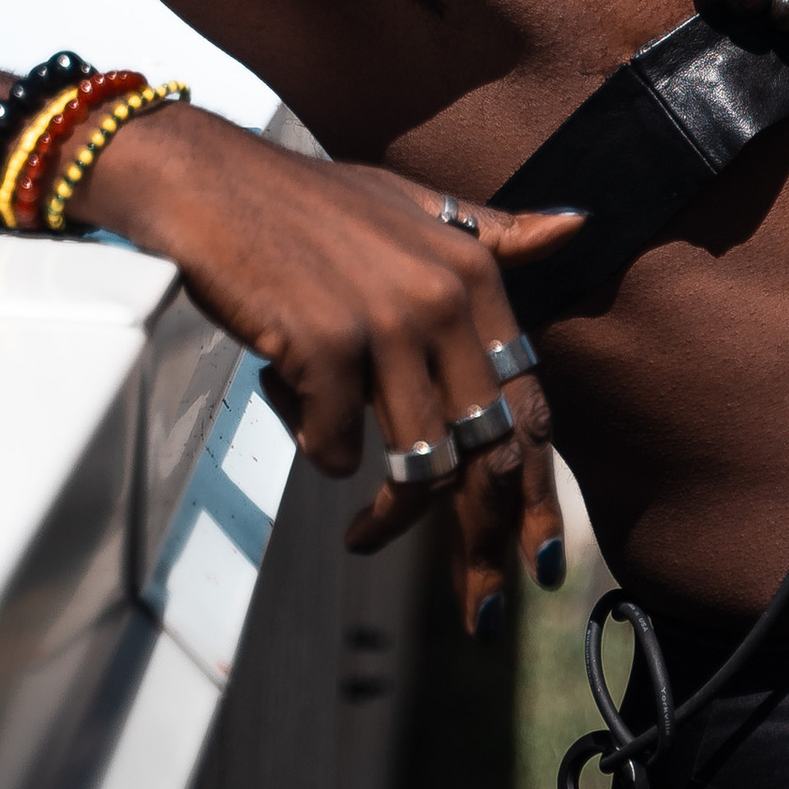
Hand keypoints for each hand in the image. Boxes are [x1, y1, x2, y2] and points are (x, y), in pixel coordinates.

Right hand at [87, 104, 576, 636]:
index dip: (536, 495)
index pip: (528, 406)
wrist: (209, 180)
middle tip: (480, 608)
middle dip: (488, 543)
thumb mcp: (414, 204)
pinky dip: (319, 452)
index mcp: (475, 271)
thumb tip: (579, 225)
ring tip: (365, 537)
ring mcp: (385, 323)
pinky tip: (299, 427)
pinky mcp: (324, 346)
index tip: (537, 561)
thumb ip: (494, 230)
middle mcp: (443, 297)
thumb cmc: (307, 201)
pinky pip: (335, 447)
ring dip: (391, 518)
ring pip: (419, 461)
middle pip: (488, 451)